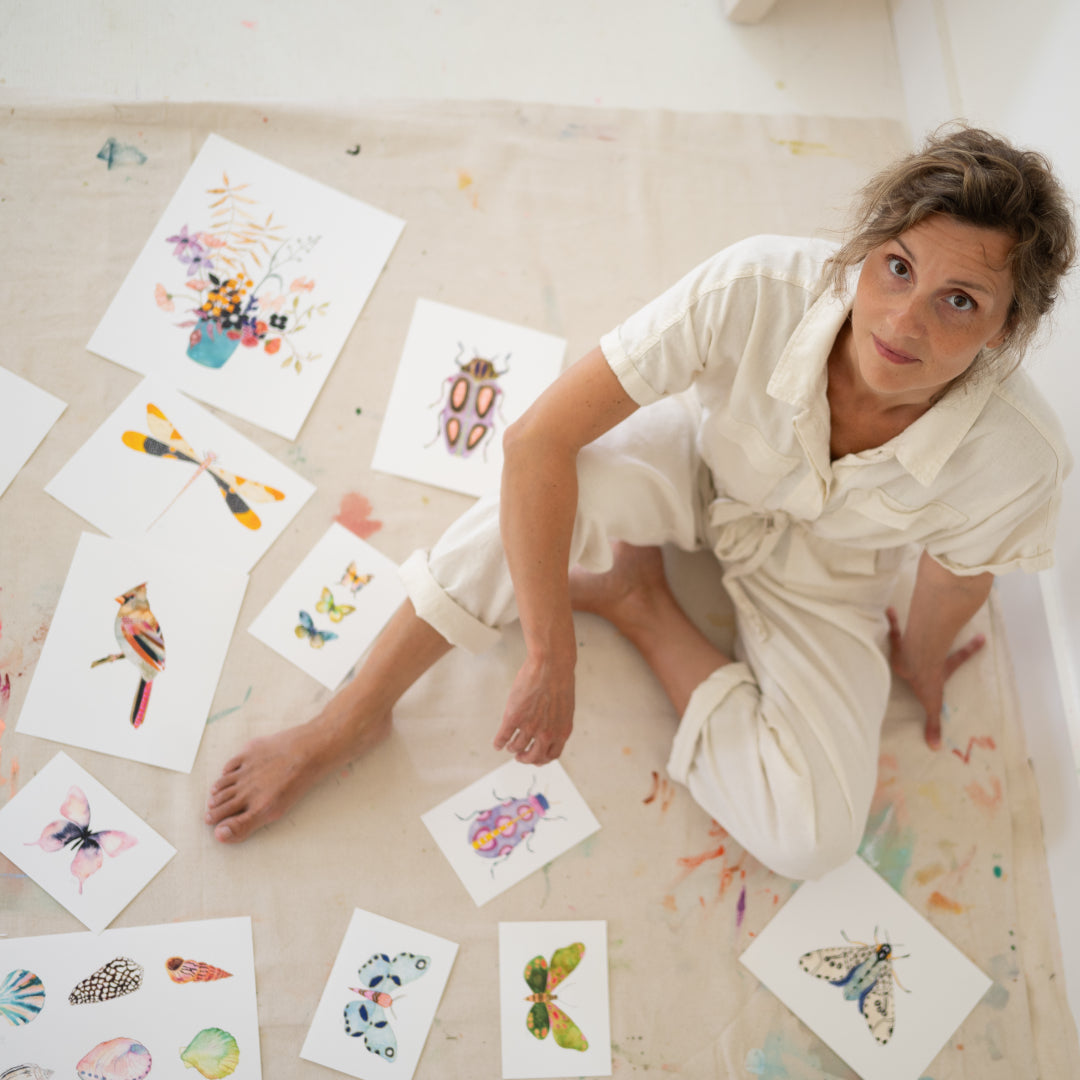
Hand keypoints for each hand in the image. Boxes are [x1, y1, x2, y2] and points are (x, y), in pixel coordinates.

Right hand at [492, 651, 575, 764]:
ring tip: (509, 746)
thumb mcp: (565, 707)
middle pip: (533, 757)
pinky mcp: (513, 717)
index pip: (551, 755)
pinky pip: (503, 736)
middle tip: (519, 757)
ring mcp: (529, 726)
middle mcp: (546, 734)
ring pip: (517, 747)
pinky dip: (499, 742)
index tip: (535, 758)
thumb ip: (558, 722)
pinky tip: (497, 743)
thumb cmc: (560, 680)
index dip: (542, 759)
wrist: (551, 665)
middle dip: (525, 758)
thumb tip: (551, 728)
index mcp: (561, 732)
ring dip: (512, 748)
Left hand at [885, 607, 984, 749]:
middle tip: (948, 616)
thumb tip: (936, 748)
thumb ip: (932, 724)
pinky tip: (887, 610)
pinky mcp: (900, 641)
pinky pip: (894, 628)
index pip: (957, 660)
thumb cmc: (924, 681)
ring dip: (911, 624)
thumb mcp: (931, 703)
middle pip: (940, 640)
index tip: (984, 637)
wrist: (913, 665)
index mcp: (938, 668)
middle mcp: (928, 653)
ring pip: (915, 632)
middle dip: (944, 628)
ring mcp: (915, 645)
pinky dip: (891, 621)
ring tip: (905, 614)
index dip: (970, 651)